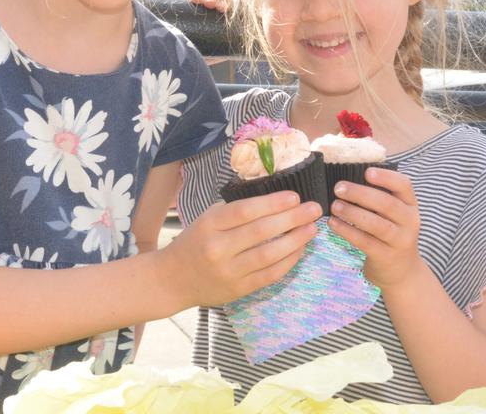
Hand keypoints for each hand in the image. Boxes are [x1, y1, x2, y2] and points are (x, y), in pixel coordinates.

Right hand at [158, 192, 320, 307]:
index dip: (272, 203)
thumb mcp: (206, 219)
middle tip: (313, 208)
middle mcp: (218, 248)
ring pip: (269, 255)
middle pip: (261, 231)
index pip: (245, 211)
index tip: (294, 196)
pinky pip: (269, 275)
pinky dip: (288, 262)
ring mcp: (228, 271)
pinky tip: (300, 249)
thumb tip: (274, 200)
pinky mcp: (238, 290)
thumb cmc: (194, 243)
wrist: (172, 280)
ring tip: (312, 228)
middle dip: (292, 218)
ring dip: (295, 241)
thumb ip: (234, 212)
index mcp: (209, 225)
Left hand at [328, 167, 421, 289]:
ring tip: (335, 206)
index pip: (404, 185)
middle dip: (361, 194)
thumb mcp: (393, 215)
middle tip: (339, 188)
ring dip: (353, 213)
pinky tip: (334, 223)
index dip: (386, 177)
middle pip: (387, 204)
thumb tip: (348, 176)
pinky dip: (348, 231)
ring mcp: (400, 241)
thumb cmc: (390, 234)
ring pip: (376, 224)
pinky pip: (366, 242)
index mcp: (410, 205)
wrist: (402, 272)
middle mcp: (409, 221)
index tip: (366, 172)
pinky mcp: (386, 257)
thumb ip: (379, 197)